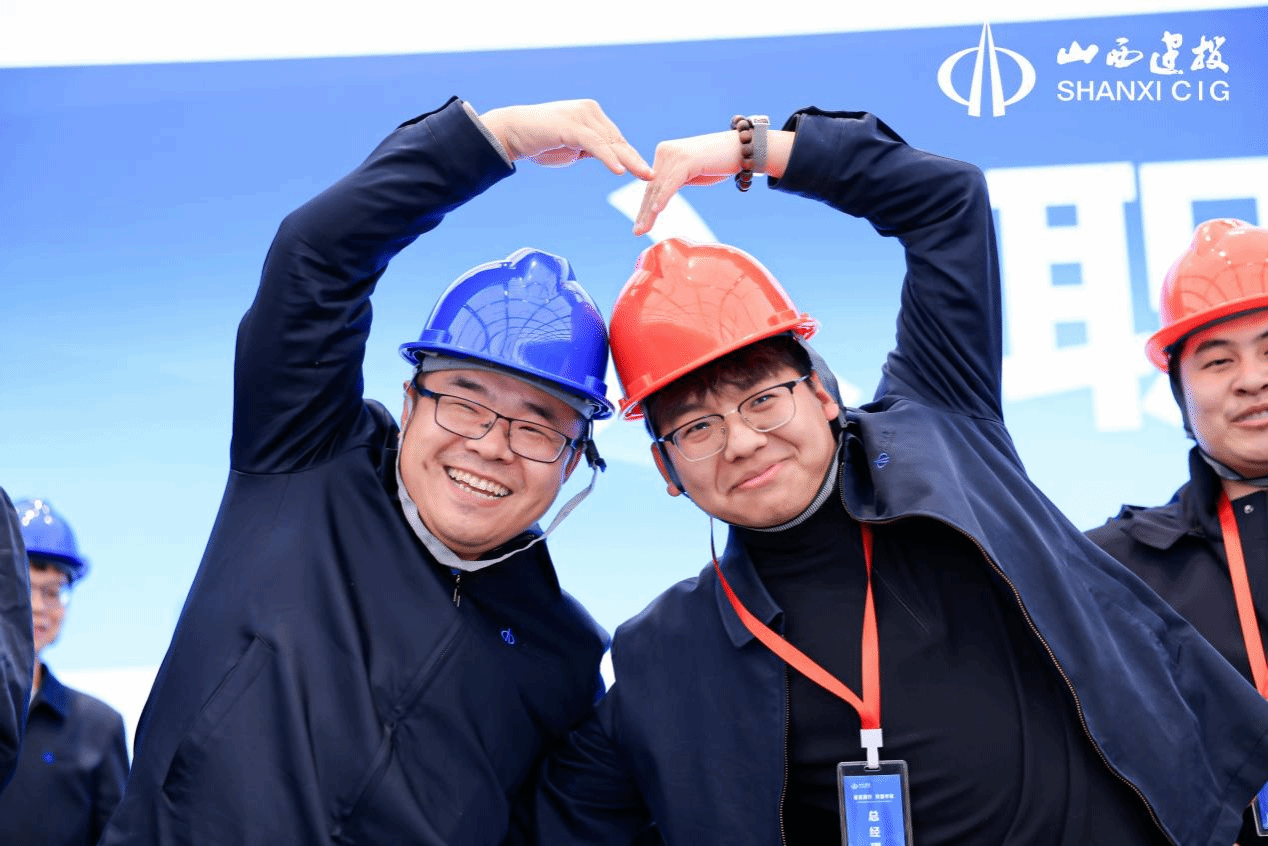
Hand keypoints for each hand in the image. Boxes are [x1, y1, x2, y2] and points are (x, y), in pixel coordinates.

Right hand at [478, 99, 650, 178]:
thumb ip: (590, 148)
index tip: (645, 172)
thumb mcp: (572, 146)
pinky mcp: (571, 125)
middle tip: (652, 176)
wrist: (512, 132)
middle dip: (635, 159)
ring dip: (628, 160)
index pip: (616, 138)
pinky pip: (594, 144)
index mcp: (591, 114)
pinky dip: (608, 157)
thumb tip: (609, 158)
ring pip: (609, 142)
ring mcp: (580, 116)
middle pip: (617, 139)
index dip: (630, 156)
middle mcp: (589, 111)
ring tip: (644, 175)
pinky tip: (618, 171)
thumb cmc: (540, 141)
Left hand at [632, 128, 792, 235]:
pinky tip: (656, 210)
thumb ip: (675, 181)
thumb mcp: (692, 175)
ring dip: (650, 211)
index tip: (639, 225)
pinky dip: (663, 198)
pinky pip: (672, 183)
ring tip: (642, 229)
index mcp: (664, 153)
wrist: (744, 148)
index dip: (645, 206)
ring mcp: (674, 154)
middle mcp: (665, 151)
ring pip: (659, 188)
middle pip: (652, 188)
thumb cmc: (720, 163)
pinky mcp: (685, 159)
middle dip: (644, 212)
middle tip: (636, 232)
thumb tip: (659, 199)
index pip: (652, 185)